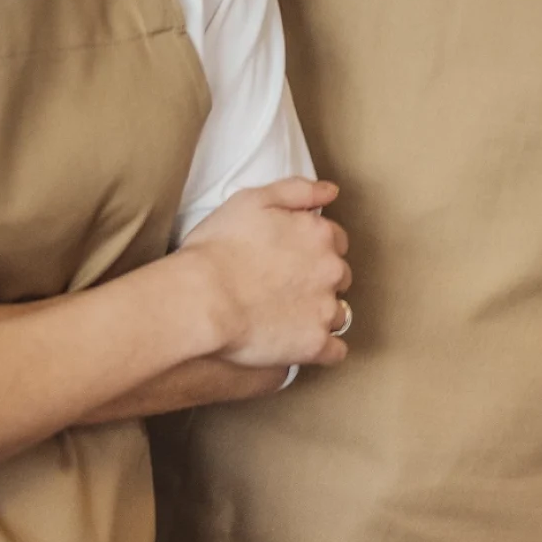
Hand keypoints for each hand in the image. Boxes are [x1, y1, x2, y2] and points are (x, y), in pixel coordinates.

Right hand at [182, 178, 352, 369]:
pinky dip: (321, 348)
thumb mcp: (252, 200)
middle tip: (283, 287)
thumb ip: (297, 190)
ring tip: (284, 317)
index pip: (335, 240)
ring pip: (337, 313)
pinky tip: (298, 343)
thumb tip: (330, 191)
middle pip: (339, 276)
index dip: (312, 247)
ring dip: (319, 314)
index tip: (291, 257)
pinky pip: (334, 351)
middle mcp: (331, 270)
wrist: (202, 298)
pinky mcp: (315, 345)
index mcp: (318, 234)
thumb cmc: (218, 247)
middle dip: (318, 280)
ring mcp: (325, 310)